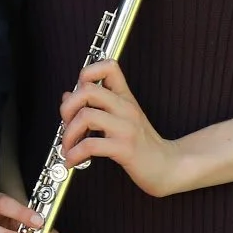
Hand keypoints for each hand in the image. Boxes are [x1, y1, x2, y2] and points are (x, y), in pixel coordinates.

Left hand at [58, 61, 192, 196]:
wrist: (166, 166)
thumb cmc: (143, 143)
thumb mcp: (121, 118)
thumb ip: (96, 105)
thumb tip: (68, 96)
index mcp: (125, 98)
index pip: (109, 67)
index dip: (87, 73)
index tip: (75, 93)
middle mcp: (125, 108)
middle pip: (88, 90)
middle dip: (67, 108)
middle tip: (66, 124)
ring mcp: (126, 127)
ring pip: (85, 116)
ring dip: (68, 134)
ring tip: (68, 146)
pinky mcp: (125, 148)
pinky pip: (91, 145)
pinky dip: (75, 153)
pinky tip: (73, 160)